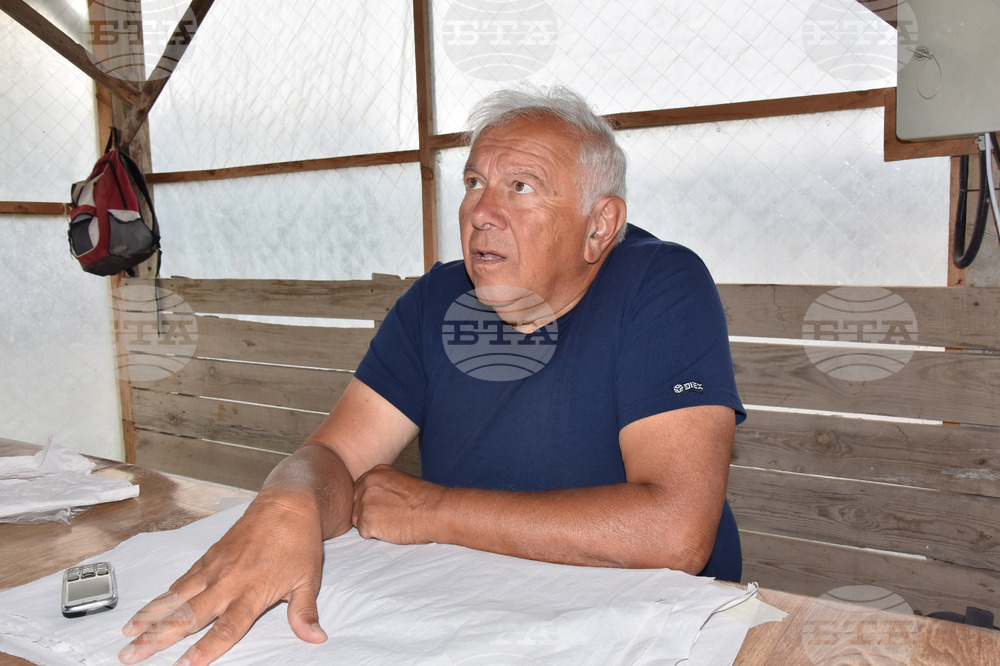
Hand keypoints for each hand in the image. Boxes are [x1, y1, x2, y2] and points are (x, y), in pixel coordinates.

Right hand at [118, 492, 326, 664]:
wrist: (287, 504)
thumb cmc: (299, 542)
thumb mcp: (308, 580)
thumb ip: (304, 613)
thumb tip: (315, 638)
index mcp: (253, 592)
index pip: (226, 628)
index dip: (205, 648)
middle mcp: (228, 581)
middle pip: (188, 616)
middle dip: (157, 639)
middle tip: (130, 657)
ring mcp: (215, 568)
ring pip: (176, 597)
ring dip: (150, 617)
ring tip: (127, 636)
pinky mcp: (209, 556)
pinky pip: (182, 580)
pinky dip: (163, 596)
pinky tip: (147, 610)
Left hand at [352, 464, 443, 544]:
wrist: (436, 511)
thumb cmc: (425, 501)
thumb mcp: (400, 482)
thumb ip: (381, 487)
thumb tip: (370, 500)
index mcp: (375, 472)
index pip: (359, 489)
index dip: (371, 502)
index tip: (385, 507)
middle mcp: (366, 484)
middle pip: (354, 504)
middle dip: (368, 513)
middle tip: (389, 517)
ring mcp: (364, 502)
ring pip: (357, 519)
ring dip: (371, 524)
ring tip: (392, 522)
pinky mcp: (366, 521)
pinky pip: (363, 533)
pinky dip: (375, 535)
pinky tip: (392, 529)